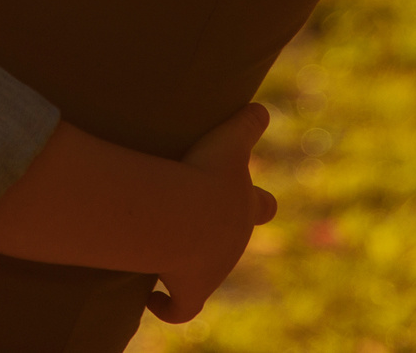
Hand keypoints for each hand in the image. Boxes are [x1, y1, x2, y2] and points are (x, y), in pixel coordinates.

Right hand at [150, 104, 277, 323]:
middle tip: (201, 223)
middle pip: (238, 240)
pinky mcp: (191, 291)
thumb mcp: (231, 138)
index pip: (262, 205)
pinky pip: (181, 308)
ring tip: (165, 251)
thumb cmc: (204, 175)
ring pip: (210, 271)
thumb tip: (261, 107)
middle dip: (226, 233)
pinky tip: (153, 300)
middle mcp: (235, 241)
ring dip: (191, 262)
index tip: (247, 199)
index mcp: (245, 206)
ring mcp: (215, 270)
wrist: (186, 218)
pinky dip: (168, 307)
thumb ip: (249, 121)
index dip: (257, 201)